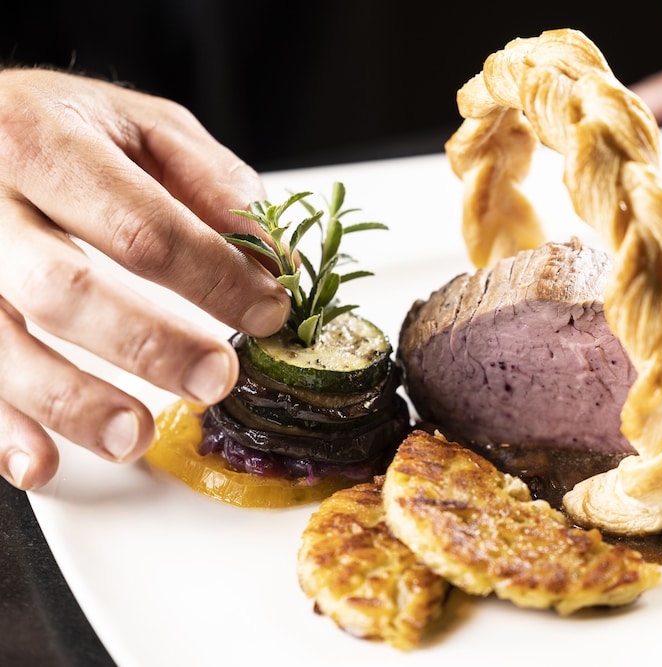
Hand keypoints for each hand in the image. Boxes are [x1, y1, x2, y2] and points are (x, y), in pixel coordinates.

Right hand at [0, 69, 289, 489]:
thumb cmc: (54, 129)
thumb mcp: (138, 126)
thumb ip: (208, 179)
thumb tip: (270, 250)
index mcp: (41, 142)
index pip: (143, 227)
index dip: (214, 277)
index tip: (268, 311)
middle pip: (65, 289)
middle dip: (148, 344)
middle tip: (215, 378)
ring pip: (0, 344)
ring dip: (72, 402)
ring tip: (135, 438)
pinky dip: (0, 431)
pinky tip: (39, 464)